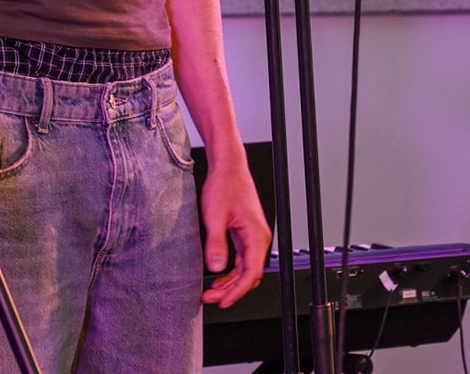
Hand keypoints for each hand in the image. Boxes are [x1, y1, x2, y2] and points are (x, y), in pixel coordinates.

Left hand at [199, 157, 272, 306]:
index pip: (251, 273)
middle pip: (250, 275)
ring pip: (246, 269)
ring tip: (212, 292)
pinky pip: (242, 260)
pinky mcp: (246, 234)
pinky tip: (219, 277)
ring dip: (231, 283)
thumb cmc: (224, 185)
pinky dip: (232, 272)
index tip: (223, 302)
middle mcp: (259, 238)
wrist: (228, 167)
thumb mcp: (214, 216)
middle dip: (232, 291)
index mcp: (256, 235)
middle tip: (211, 299)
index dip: (237, 291)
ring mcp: (253, 236)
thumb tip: (217, 268)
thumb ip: (216, 243)